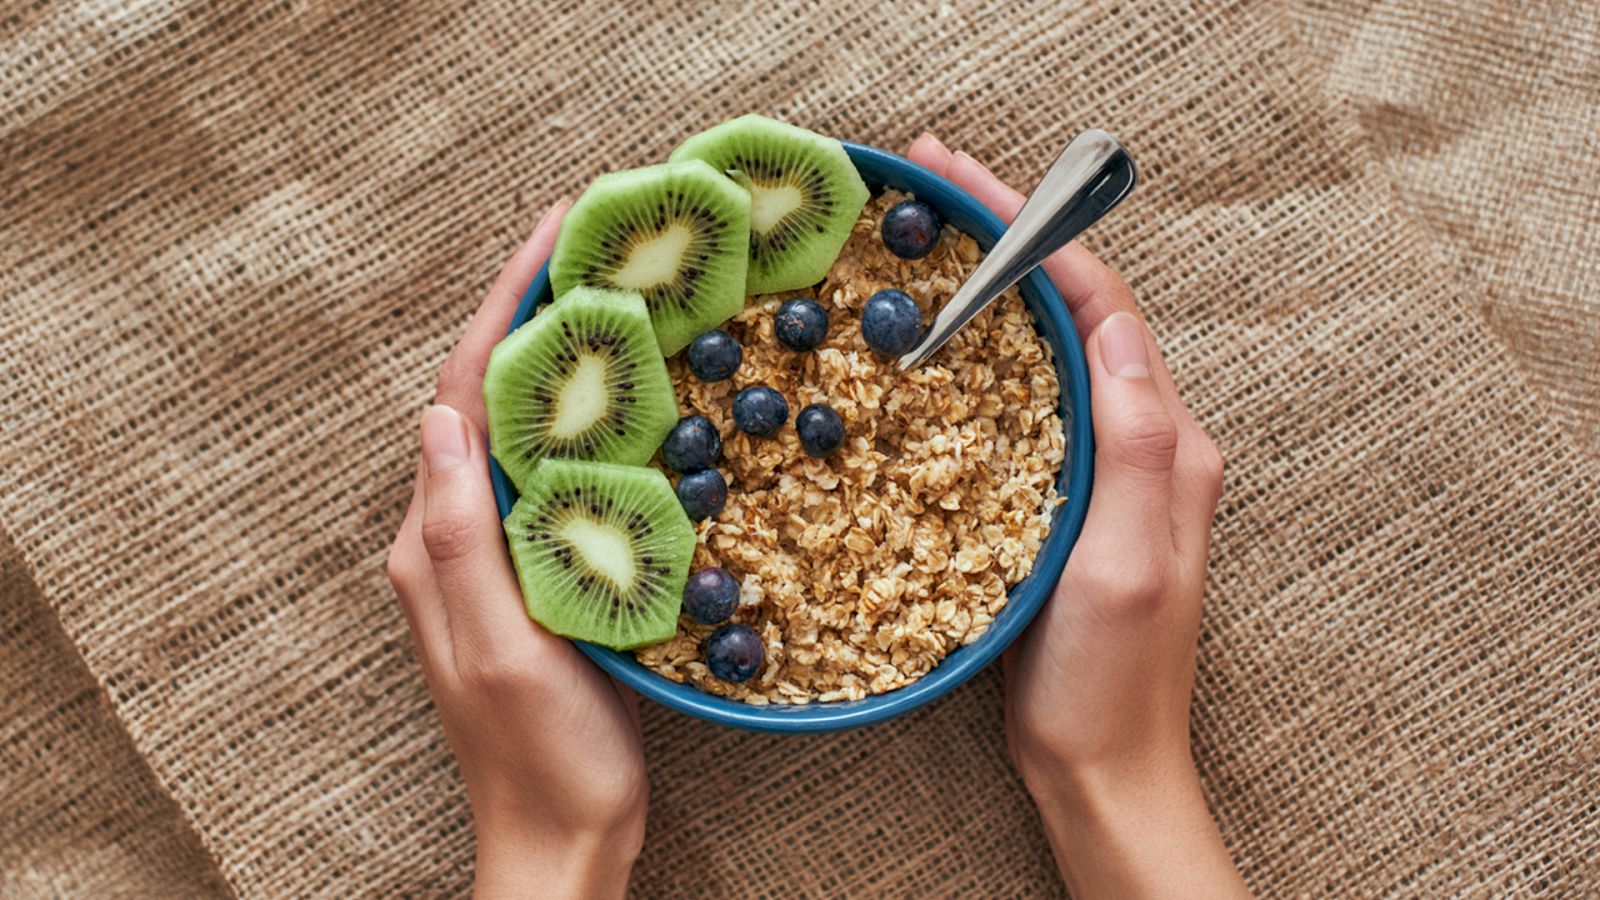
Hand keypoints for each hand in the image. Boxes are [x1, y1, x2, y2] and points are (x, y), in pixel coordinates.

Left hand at [385, 203, 645, 899]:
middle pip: (485, 396)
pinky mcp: (542, 575)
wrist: (563, 836)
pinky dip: (586, 417)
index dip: (502, 308)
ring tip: (612, 292)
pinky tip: (629, 398)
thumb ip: (462, 539)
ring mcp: (499, 556)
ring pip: (522, 429)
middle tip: (590, 239)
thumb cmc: (540, 757)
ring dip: (558, 354)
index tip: (554, 234)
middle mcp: (455, 537)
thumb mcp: (504, 647)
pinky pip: (557, 473)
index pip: (460, 397)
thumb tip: (441, 419)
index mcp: (435, 543)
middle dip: (529, 310)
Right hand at [908, 135, 1245, 897]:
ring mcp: (1100, 471)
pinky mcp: (1061, 501)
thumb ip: (1134, 444)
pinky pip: (1023, 402)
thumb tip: (1121, 330)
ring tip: (924, 239)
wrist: (1100, 768)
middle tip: (929, 184)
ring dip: (991, 285)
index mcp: (1164, 444)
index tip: (964, 183)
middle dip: (1007, 236)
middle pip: (1073, 311)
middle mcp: (1142, 443)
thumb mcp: (1126, 562)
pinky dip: (980, 353)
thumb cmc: (1110, 680)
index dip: (1035, 234)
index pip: (1100, 308)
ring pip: (1046, 349)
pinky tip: (933, 344)